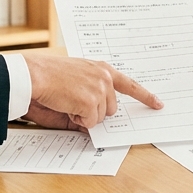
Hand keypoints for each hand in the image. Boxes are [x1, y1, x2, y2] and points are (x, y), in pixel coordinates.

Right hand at [23, 56, 162, 128]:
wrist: (34, 75)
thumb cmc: (48, 77)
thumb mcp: (76, 82)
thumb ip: (92, 96)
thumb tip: (98, 118)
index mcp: (101, 69)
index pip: (130, 84)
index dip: (145, 96)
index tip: (158, 104)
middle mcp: (105, 77)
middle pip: (111, 109)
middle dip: (94, 111)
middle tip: (73, 101)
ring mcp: (100, 89)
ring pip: (100, 117)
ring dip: (84, 115)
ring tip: (67, 100)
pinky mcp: (92, 101)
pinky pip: (89, 123)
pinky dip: (76, 120)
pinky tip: (65, 105)